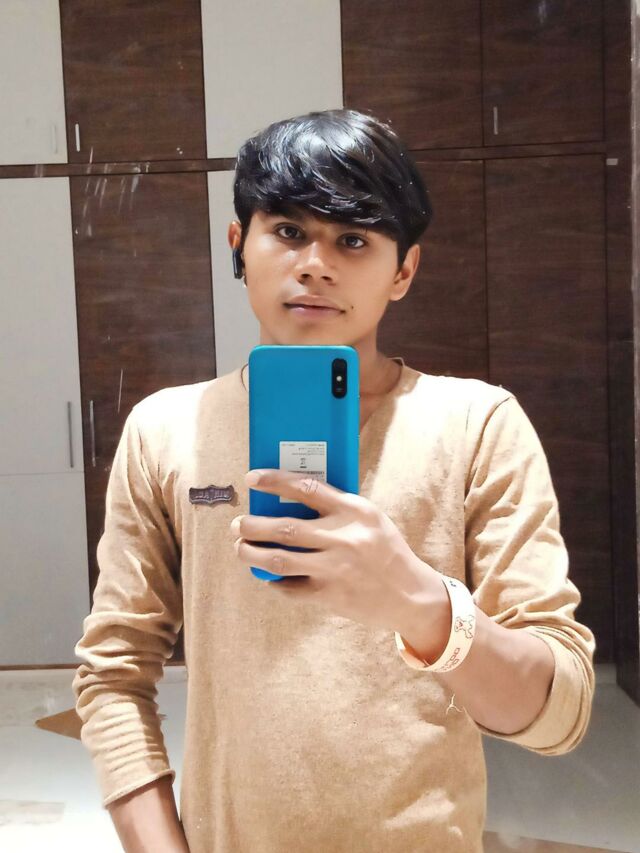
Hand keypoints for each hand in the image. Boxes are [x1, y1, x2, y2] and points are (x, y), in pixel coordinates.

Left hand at [230, 468, 447, 641]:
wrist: (410, 595)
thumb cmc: (385, 550)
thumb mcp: (370, 518)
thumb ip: (336, 508)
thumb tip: (286, 499)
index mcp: (354, 511)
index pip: (306, 487)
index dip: (274, 481)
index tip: (252, 479)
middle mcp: (344, 538)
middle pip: (284, 528)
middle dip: (252, 526)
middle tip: (238, 524)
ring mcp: (335, 569)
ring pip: (279, 560)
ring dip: (251, 554)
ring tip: (241, 548)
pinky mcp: (329, 596)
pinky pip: (289, 587)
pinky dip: (273, 581)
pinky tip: (268, 575)